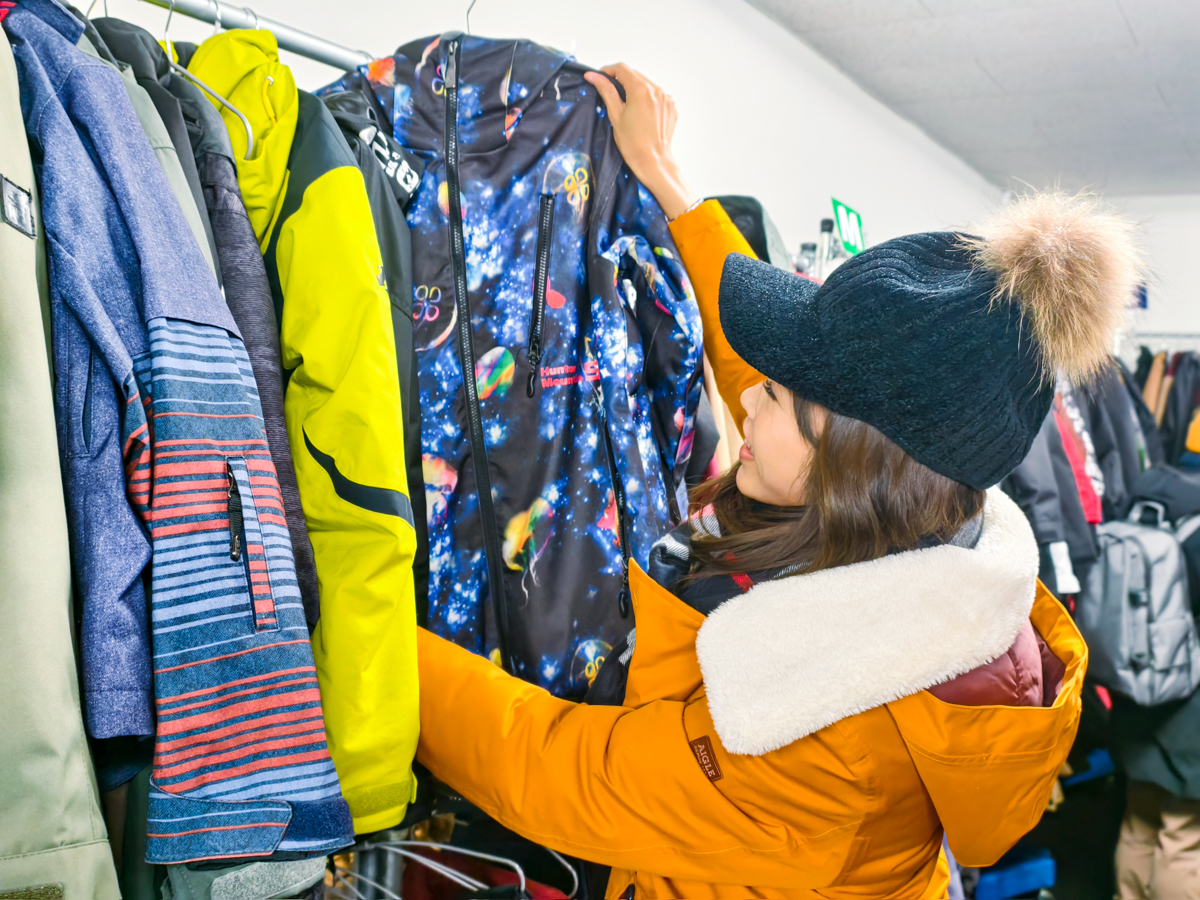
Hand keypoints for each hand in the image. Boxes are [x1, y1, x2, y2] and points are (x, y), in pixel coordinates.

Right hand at [584, 64, 697, 219]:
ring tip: (627, 106)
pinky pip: (656, 95)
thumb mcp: (615, 115)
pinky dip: (646, 98)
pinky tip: (640, 113)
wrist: (653, 161)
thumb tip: (593, 76)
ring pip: (646, 84)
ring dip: (634, 89)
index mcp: (641, 90)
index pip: (622, 69)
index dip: (608, 71)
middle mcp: (656, 90)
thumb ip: (606, 91)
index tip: (600, 78)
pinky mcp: (670, 106)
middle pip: (635, 75)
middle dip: (621, 80)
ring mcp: (665, 98)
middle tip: (611, 94)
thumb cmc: (633, 144)